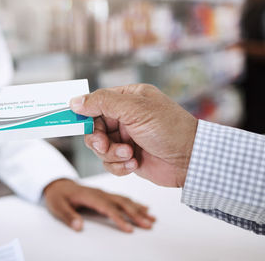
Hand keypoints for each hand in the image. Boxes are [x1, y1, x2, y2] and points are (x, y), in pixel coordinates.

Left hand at [44, 179, 154, 231]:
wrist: (57, 184)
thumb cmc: (57, 196)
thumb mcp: (57, 206)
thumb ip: (68, 216)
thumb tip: (78, 226)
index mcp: (89, 195)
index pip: (107, 208)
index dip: (119, 218)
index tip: (129, 229)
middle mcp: (99, 193)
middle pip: (120, 203)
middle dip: (136, 214)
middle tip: (149, 224)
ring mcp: (104, 193)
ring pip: (124, 200)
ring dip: (139, 209)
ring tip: (152, 218)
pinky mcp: (105, 195)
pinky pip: (122, 198)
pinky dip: (135, 203)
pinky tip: (144, 208)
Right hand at [70, 84, 197, 187]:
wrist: (191, 160)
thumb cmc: (168, 128)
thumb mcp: (134, 109)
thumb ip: (103, 102)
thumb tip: (75, 101)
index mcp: (128, 99)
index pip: (97, 102)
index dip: (85, 113)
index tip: (73, 121)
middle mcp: (126, 117)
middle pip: (94, 126)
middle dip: (97, 138)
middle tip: (102, 144)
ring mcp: (127, 138)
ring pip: (99, 147)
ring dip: (110, 153)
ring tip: (128, 154)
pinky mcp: (129, 158)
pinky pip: (109, 162)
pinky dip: (118, 165)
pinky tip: (134, 163)